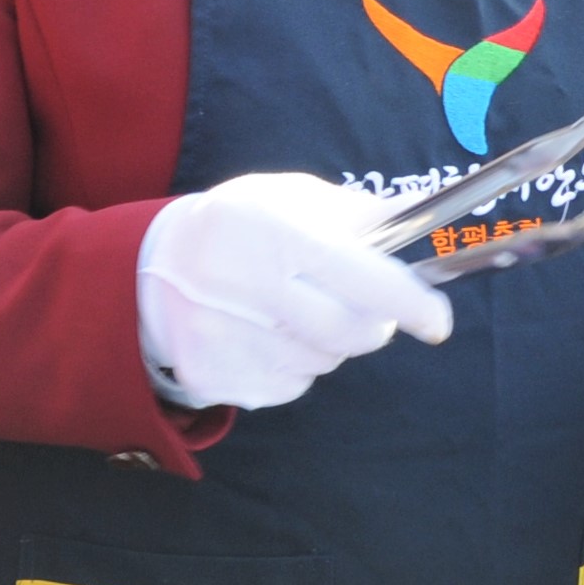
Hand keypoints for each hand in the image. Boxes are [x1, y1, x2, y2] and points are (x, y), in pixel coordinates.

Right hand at [136, 174, 452, 410]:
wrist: (146, 270)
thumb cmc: (233, 226)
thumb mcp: (287, 198)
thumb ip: (357, 212)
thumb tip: (422, 217)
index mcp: (275, 234)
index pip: (363, 278)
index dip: (412, 304)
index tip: (438, 320)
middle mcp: (246, 287)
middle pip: (348, 333)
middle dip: (373, 325)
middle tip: (365, 308)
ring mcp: (226, 338)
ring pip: (321, 362)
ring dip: (328, 343)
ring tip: (295, 310)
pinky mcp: (213, 376)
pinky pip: (287, 386)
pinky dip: (293, 366)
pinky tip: (265, 334)